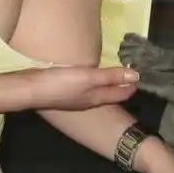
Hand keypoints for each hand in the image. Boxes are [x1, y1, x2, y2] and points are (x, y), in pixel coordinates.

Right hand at [23, 65, 139, 111]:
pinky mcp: (65, 92)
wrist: (31, 90)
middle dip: (122, 84)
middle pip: (110, 94)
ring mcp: (76, 98)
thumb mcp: (89, 77)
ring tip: (114, 71)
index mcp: (97, 98)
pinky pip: (85, 87)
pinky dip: (93, 81)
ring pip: (98, 91)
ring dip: (108, 82)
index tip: (142, 75)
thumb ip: (111, 76)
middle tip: (131, 71)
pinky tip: (88, 75)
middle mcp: (88, 100)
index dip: (132, 85)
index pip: (121, 94)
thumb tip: (136, 75)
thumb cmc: (61, 84)